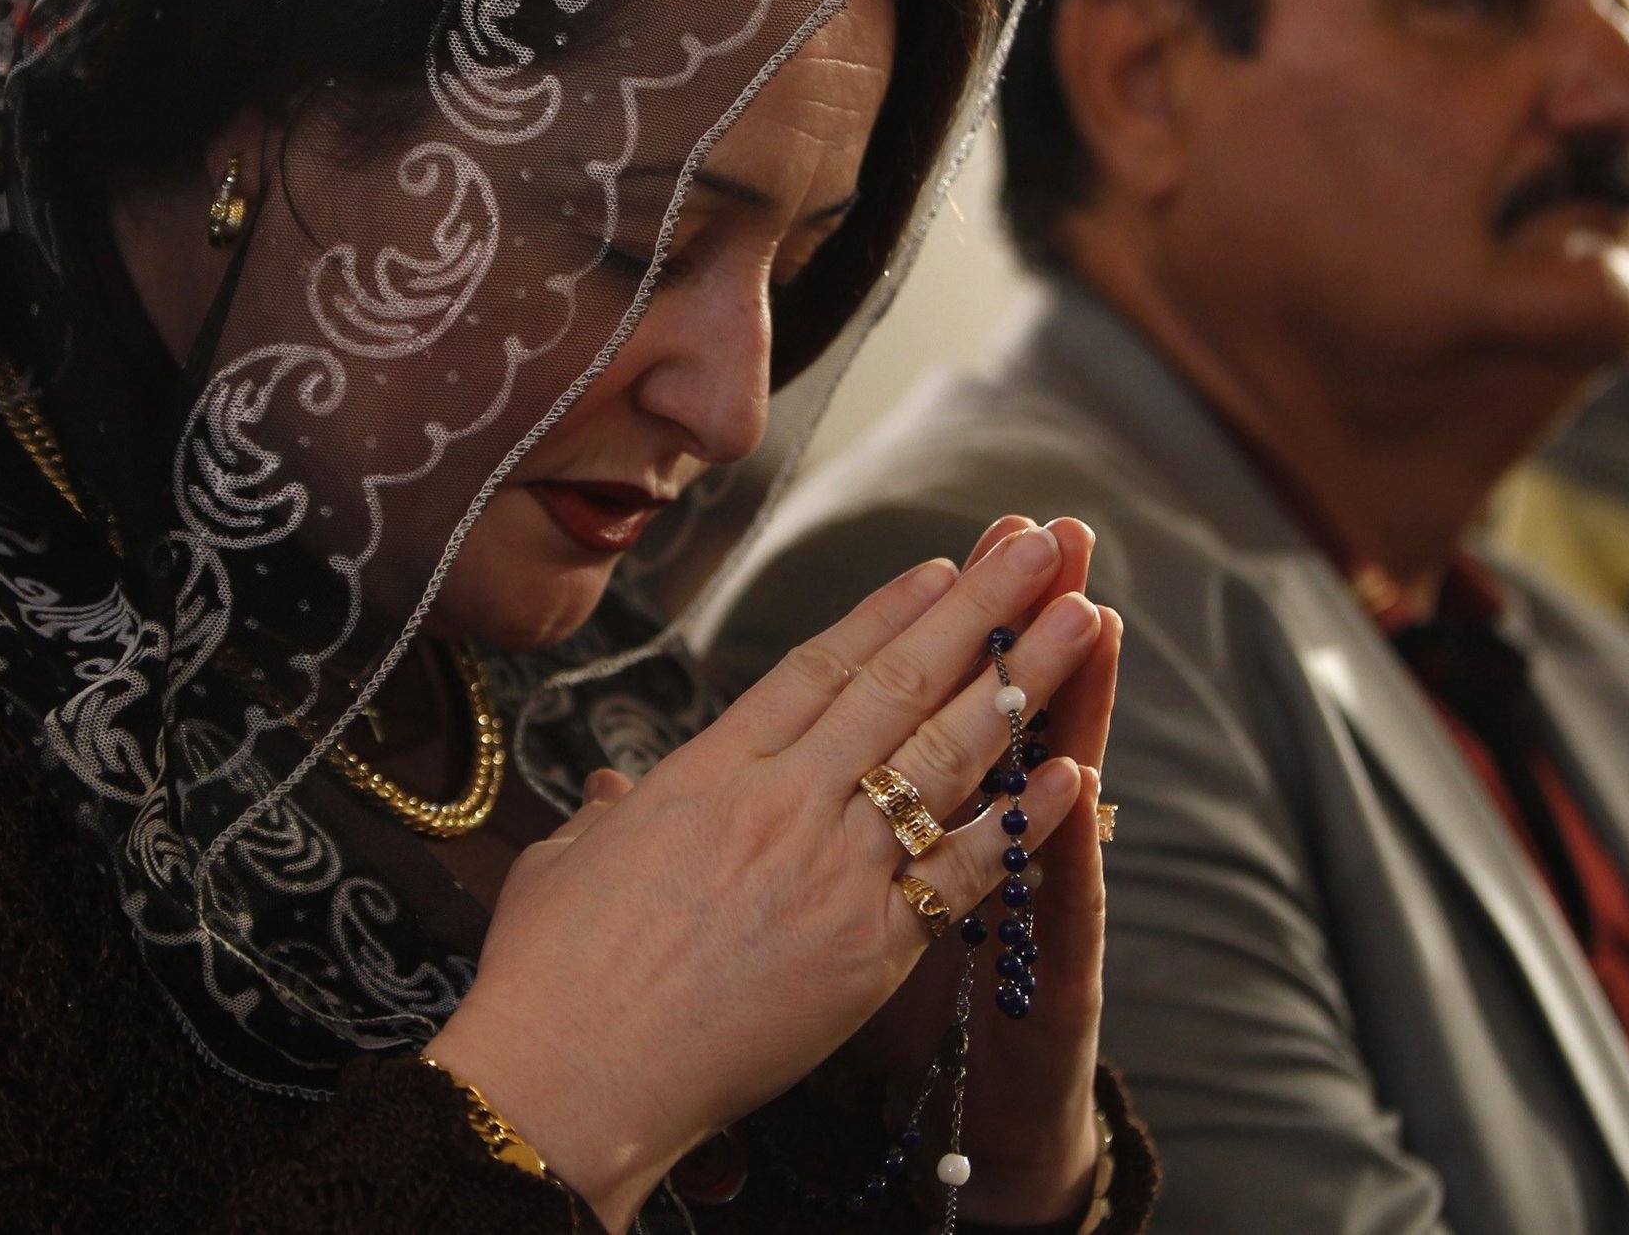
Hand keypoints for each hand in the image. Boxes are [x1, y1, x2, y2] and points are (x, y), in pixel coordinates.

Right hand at [422, 520, 1106, 1231]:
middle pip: (900, 683)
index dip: (888, 610)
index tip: (944, 567)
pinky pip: (964, 872)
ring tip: (1083, 616)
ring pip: (947, 757)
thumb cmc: (544, 980)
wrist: (565, 1084)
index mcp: (708, 772)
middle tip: (1042, 545)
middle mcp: (782, 803)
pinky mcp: (869, 952)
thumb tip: (609, 789)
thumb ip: (605, 813)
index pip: (818, 667)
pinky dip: (1022, 821)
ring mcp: (832, 873)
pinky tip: (1074, 771)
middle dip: (981, 606)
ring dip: (1022, 680)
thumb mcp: (563, 864)